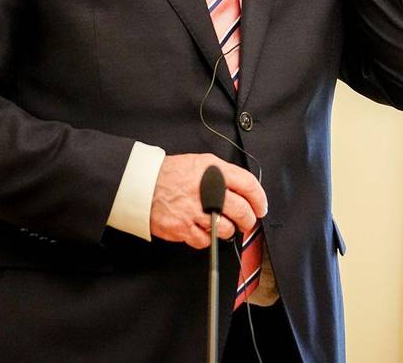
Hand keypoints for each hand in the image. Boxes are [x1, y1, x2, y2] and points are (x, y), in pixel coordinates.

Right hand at [149, 153, 267, 248]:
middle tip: (247, 221)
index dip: (259, 199)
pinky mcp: (184, 228)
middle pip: (242, 210)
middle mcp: (208, 191)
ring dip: (228, 230)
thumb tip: (243, 189)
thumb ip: (223, 174)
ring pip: (226, 228)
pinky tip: (203, 229)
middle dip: (248, 220)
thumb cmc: (170, 174)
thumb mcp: (201, 162)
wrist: (142, 184)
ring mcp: (196, 211)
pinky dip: (207, 239)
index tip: (261, 207)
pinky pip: (205, 241)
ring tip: (222, 225)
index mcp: (215, 171)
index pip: (249, 185)